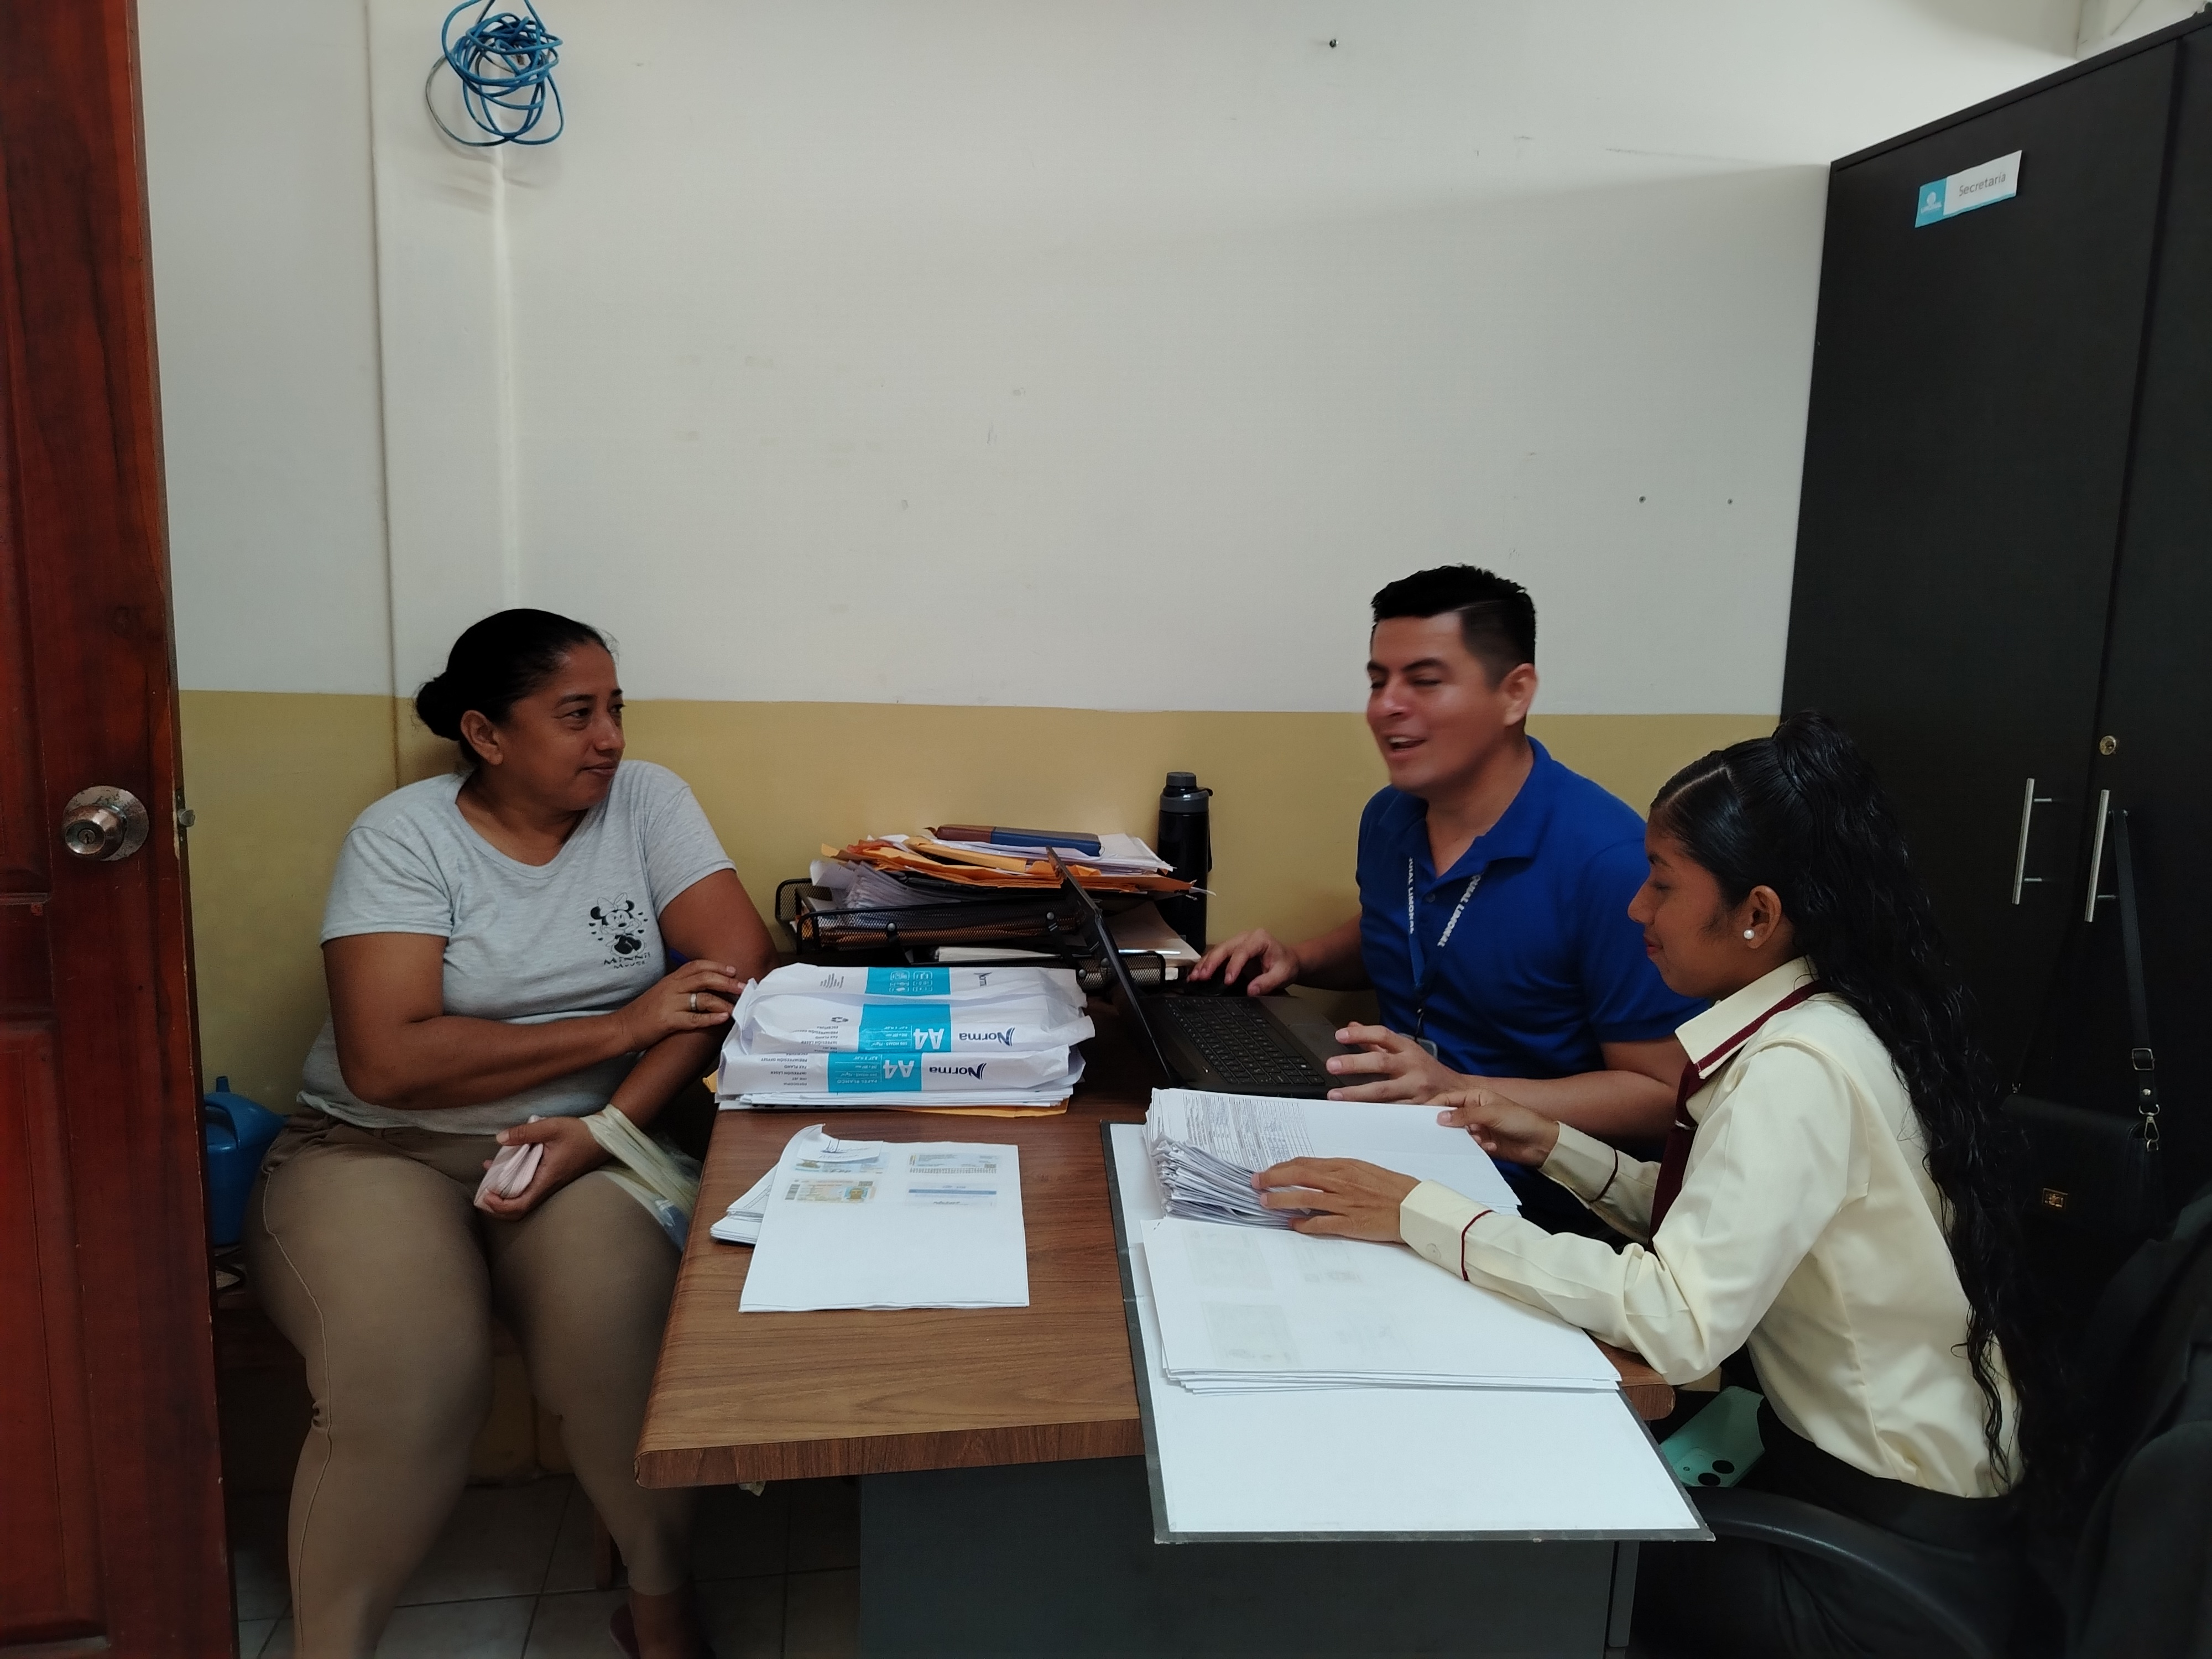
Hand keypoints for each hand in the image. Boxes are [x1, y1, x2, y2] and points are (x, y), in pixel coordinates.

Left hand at [478, 1114, 609, 1218]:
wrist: (605, 1137)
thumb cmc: (580, 1133)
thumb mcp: (551, 1127)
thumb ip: (523, 1132)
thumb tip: (499, 1138)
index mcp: (547, 1179)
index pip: (520, 1205)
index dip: (500, 1206)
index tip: (486, 1194)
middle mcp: (549, 1187)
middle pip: (520, 1210)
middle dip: (498, 1208)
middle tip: (483, 1197)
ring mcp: (553, 1184)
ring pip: (525, 1201)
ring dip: (505, 1197)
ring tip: (490, 1183)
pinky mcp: (554, 1178)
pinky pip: (531, 1190)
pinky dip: (515, 1186)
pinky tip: (507, 1169)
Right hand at [618, 959, 746, 1050]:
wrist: (621, 1027)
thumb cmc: (643, 1012)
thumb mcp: (661, 992)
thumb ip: (680, 987)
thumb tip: (703, 987)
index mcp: (670, 979)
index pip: (697, 965)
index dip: (717, 966)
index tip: (733, 970)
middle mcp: (671, 988)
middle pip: (704, 978)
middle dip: (726, 981)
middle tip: (743, 987)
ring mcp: (669, 1004)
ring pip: (703, 998)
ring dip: (723, 1002)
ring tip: (737, 1007)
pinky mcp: (667, 1021)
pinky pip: (694, 1018)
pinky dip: (710, 1018)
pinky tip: (722, 1018)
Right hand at [1191, 928, 1298, 994]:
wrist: (1287, 960)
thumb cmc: (1285, 964)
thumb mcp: (1282, 974)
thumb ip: (1267, 982)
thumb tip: (1251, 990)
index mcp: (1259, 939)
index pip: (1243, 951)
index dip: (1233, 965)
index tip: (1228, 980)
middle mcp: (1245, 938)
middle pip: (1224, 948)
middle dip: (1212, 962)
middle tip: (1202, 976)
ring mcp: (1236, 943)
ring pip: (1216, 950)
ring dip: (1205, 964)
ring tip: (1195, 976)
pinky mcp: (1231, 951)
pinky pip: (1216, 956)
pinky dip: (1206, 964)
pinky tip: (1197, 973)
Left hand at [1251, 1157, 1419, 1241]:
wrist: (1415, 1207)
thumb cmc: (1394, 1188)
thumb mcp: (1365, 1170)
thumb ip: (1340, 1171)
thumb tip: (1315, 1174)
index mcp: (1345, 1166)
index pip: (1305, 1162)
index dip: (1282, 1167)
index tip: (1269, 1171)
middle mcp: (1341, 1182)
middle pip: (1299, 1176)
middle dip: (1273, 1178)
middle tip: (1257, 1183)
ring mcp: (1344, 1203)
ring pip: (1304, 1198)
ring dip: (1282, 1200)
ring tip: (1266, 1202)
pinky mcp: (1350, 1223)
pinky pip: (1321, 1224)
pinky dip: (1304, 1224)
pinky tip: (1293, 1225)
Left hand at [1323, 1022, 1463, 1101]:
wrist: (1457, 1092)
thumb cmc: (1426, 1070)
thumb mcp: (1406, 1050)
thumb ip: (1377, 1041)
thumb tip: (1352, 1027)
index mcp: (1408, 1049)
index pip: (1383, 1035)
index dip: (1361, 1034)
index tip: (1340, 1035)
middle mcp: (1412, 1067)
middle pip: (1381, 1062)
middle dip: (1355, 1064)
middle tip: (1332, 1065)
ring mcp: (1414, 1089)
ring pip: (1384, 1091)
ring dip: (1358, 1094)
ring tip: (1336, 1096)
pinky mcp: (1415, 1109)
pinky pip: (1391, 1111)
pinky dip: (1374, 1112)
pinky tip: (1356, 1115)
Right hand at [1434, 1085, 1559, 1166]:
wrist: (1541, 1143)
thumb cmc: (1519, 1120)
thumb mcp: (1491, 1113)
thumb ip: (1464, 1116)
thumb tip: (1440, 1118)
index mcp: (1477, 1097)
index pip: (1450, 1099)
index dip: (1435, 1105)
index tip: (1419, 1115)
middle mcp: (1475, 1112)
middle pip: (1451, 1117)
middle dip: (1446, 1125)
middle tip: (1433, 1133)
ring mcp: (1478, 1129)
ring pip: (1459, 1134)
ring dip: (1464, 1139)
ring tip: (1475, 1140)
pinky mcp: (1483, 1144)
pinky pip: (1469, 1146)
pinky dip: (1475, 1147)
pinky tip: (1489, 1147)